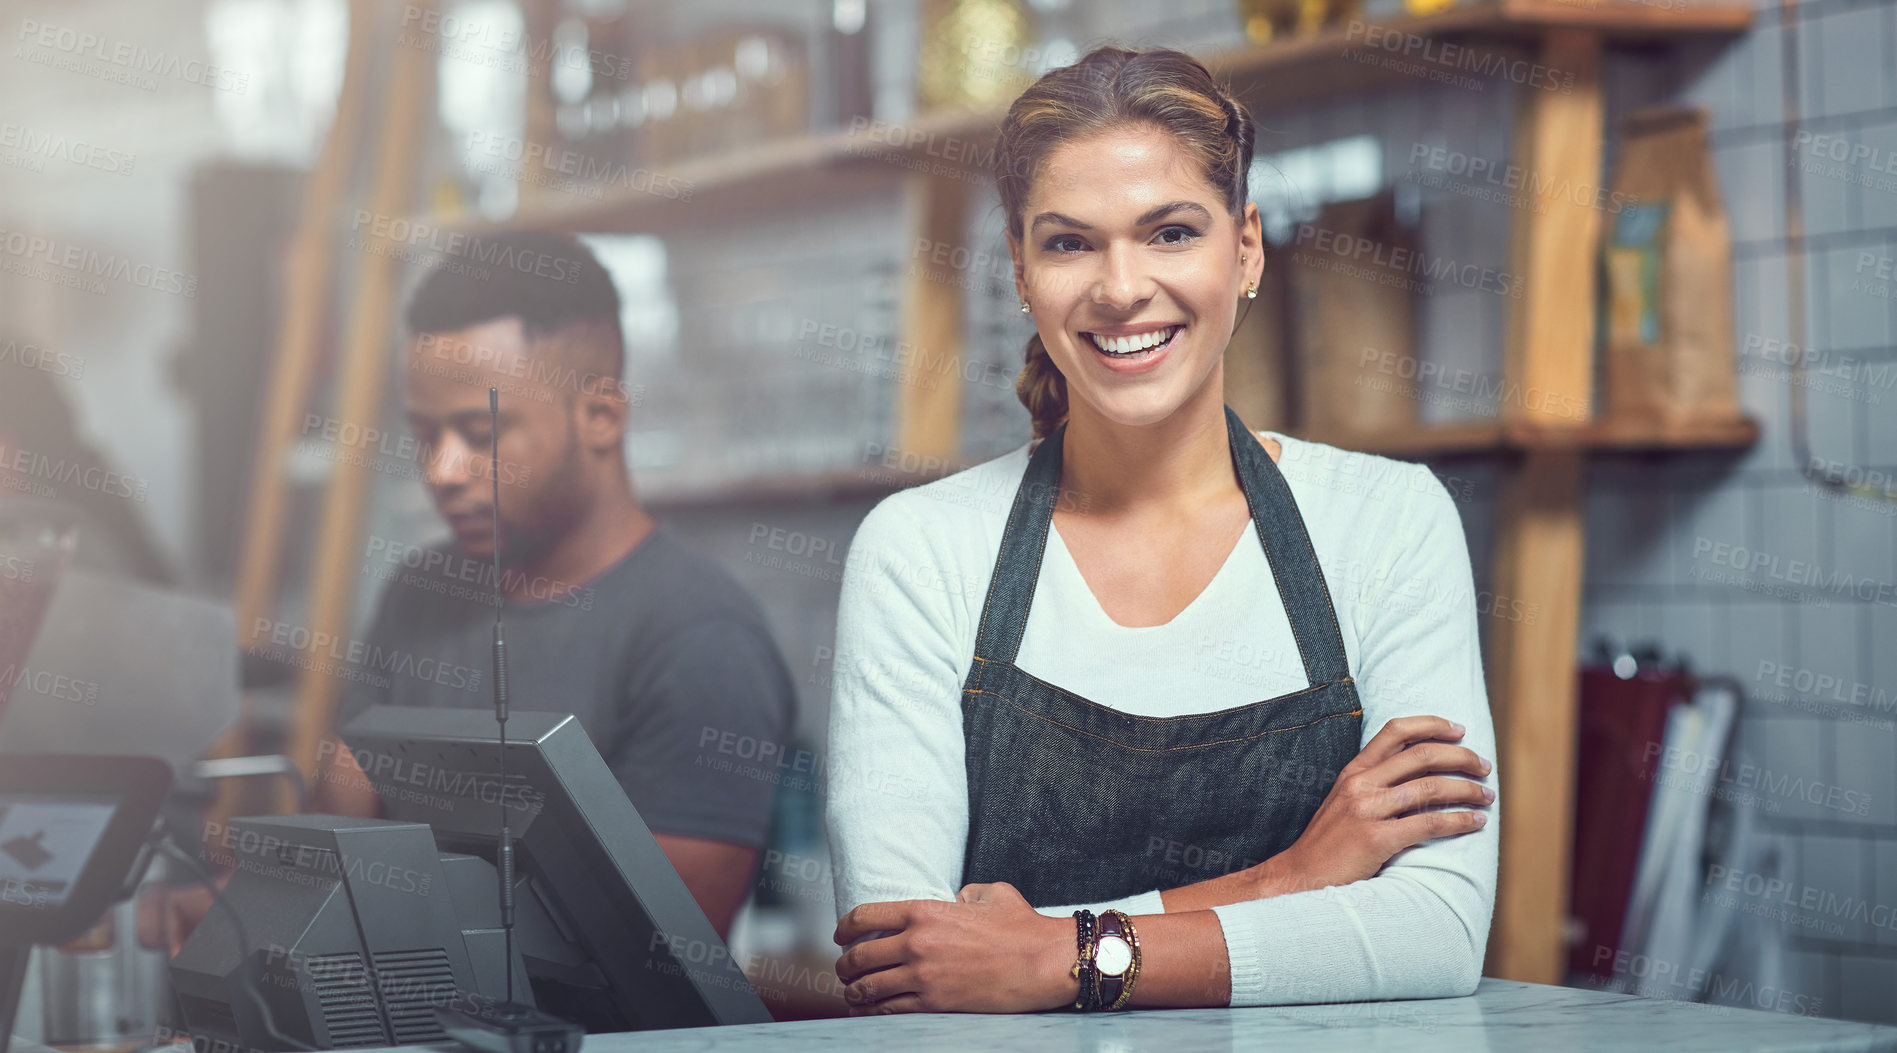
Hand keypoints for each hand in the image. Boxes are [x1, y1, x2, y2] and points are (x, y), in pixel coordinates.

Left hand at [832, 881, 1074, 1013]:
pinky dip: (872, 1011)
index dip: (845, 927)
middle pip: (859, 957)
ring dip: (854, 991)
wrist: (1042, 962)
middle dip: (845, 965)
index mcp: (925, 911)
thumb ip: (964, 893)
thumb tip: (956, 899)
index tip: (841, 936)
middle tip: (844, 970)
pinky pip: (889, 1010)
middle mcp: (917, 943)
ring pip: (868, 987)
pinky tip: (869, 1010)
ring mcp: (924, 976)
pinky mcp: (935, 1004)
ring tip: (853, 993)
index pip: (865, 917)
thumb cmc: (1021, 926)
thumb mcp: (989, 893)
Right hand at [1270, 715, 1490, 893]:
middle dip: (1461, 757)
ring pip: (1430, 787)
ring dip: (1467, 790)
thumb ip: (1374, 783)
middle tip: (1484, 766)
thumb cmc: (1329, 842)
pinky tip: (1475, 822)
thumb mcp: (1344, 801)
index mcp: (1354, 770)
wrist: (1301, 877)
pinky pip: (1428, 824)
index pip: (1396, 731)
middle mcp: (1360, 784)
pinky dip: (1459, 821)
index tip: (1459, 731)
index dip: (1432, 725)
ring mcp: (1367, 810)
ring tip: (1486, 796)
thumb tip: (1420, 775)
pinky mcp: (1376, 839)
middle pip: (1422, 755)